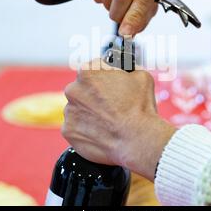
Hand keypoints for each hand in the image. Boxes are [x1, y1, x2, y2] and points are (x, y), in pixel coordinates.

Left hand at [62, 59, 175, 180]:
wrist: (137, 141)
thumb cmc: (139, 109)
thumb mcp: (142, 76)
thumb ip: (127, 69)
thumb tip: (126, 71)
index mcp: (88, 72)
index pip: (91, 69)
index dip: (103, 78)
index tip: (109, 86)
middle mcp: (73, 90)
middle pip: (81, 89)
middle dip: (93, 96)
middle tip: (110, 106)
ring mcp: (69, 112)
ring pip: (77, 109)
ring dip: (89, 113)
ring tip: (108, 121)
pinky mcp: (69, 131)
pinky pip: (76, 128)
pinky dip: (86, 130)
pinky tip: (102, 132)